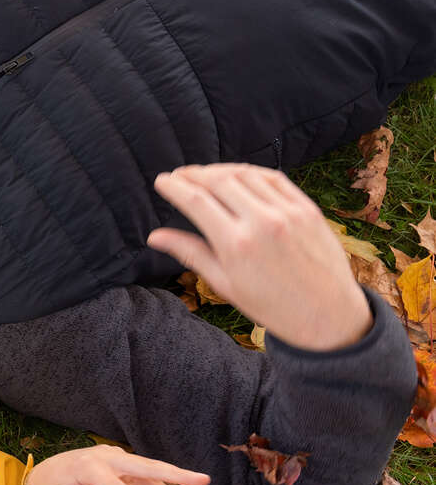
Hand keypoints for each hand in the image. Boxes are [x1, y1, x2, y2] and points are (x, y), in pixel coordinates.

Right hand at [149, 164, 373, 349]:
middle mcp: (263, 223)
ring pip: (246, 174)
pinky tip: (238, 175)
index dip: (175, 187)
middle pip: (218, 181)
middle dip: (193, 174)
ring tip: (205, 174)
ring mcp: (288, 213)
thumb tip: (155, 237)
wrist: (327, 314)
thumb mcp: (225, 284)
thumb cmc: (272, 306)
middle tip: (179, 175)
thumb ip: (190, 253)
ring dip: (220, 170)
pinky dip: (251, 171)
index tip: (161, 181)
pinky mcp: (308, 209)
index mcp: (237, 245)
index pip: (196, 202)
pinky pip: (274, 178)